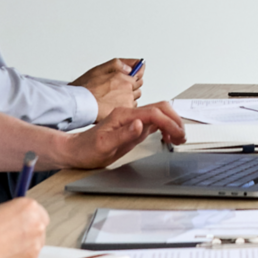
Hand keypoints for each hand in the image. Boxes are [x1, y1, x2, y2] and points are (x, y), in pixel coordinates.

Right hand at [0, 197, 48, 257]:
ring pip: (34, 248)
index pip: (38, 213)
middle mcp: (36, 226)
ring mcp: (33, 248)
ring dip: (22, 250)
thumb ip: (3, 215)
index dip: (27, 220)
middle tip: (8, 240)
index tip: (18, 225)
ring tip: (0, 253)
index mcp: (28, 207)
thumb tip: (4, 220)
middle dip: (26, 234)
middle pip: (39, 230)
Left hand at [58, 102, 186, 168]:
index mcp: (124, 116)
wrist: (75, 150)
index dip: (169, 123)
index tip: (176, 135)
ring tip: (178, 138)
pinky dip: (166, 126)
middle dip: (175, 120)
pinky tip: (167, 136)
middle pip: (161, 108)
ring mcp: (132, 119)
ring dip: (172, 122)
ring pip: (160, 112)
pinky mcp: (133, 125)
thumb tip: (141, 125)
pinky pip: (154, 121)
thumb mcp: (104, 146)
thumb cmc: (87, 149)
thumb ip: (124, 135)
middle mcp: (130, 114)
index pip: (154, 113)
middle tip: (181, 137)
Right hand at [70, 58, 141, 121]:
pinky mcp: (124, 112)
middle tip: (116, 89)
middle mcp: (128, 89)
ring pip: (134, 98)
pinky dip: (125, 107)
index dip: (133, 76)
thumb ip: (118, 64)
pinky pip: (130, 109)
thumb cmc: (86, 88)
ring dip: (128, 97)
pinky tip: (113, 106)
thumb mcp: (100, 69)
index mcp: (124, 77)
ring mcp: (127, 102)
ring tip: (113, 98)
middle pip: (138, 87)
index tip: (131, 77)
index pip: (139, 75)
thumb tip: (130, 67)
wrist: (79, 104)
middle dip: (131, 87)